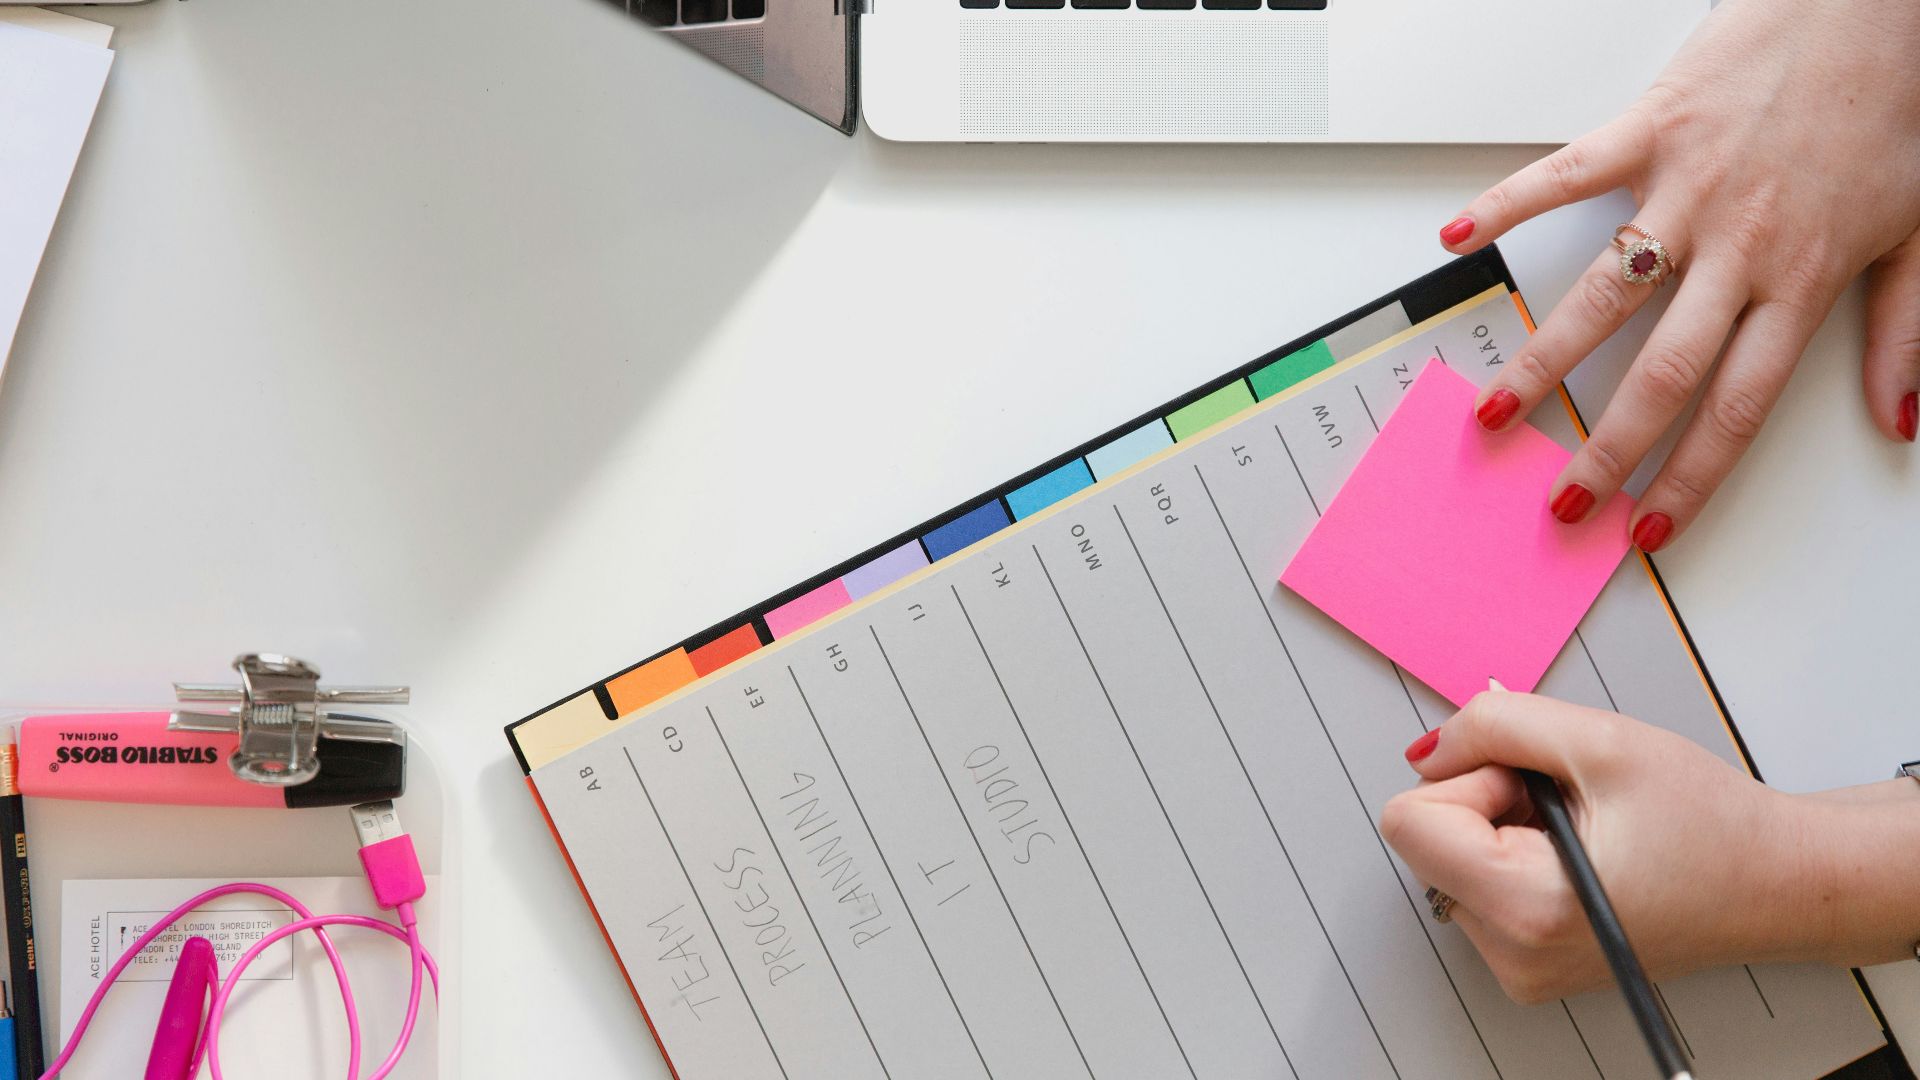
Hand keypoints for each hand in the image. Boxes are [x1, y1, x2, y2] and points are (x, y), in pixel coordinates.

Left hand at [1381, 693, 1827, 1003]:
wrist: (1779, 884)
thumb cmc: (1711, 823)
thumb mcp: (1600, 740)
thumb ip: (1494, 726)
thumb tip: (1428, 748)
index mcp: (1527, 909)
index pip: (1409, 822)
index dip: (1469, 779)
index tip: (1536, 784)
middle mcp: (1512, 954)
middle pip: (1425, 839)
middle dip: (1488, 801)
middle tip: (1572, 805)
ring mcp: (1517, 967)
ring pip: (1449, 857)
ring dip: (1504, 826)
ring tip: (1587, 832)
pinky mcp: (1525, 963)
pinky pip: (1477, 883)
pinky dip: (1516, 854)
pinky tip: (1582, 855)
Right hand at [1439, 0, 1919, 551]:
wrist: (1872, 3)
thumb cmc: (1894, 105)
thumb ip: (1906, 333)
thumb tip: (1899, 419)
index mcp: (1801, 278)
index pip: (1737, 404)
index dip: (1691, 477)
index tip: (1649, 527)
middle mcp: (1738, 246)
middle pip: (1660, 373)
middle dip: (1604, 451)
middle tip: (1561, 500)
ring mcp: (1685, 189)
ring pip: (1602, 296)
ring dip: (1542, 363)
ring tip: (1496, 411)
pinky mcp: (1650, 130)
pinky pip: (1563, 176)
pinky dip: (1504, 206)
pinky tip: (1457, 239)